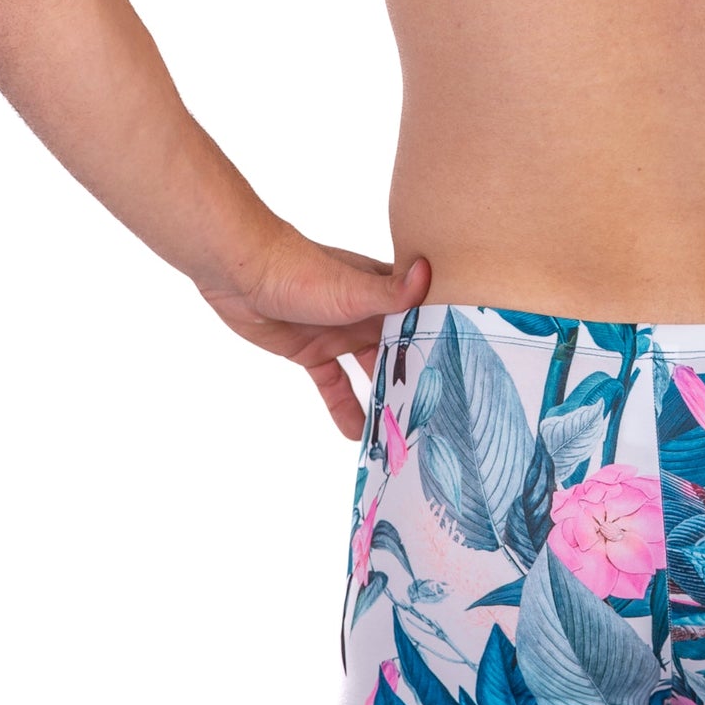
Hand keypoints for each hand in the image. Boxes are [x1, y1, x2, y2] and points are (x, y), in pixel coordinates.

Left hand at [197, 235, 431, 435]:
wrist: (240, 273)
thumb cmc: (299, 270)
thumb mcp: (351, 288)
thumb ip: (390, 291)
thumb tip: (429, 273)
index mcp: (384, 292)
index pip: (422, 319)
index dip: (442, 344)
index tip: (464, 376)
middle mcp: (366, 313)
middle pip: (399, 351)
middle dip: (415, 380)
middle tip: (437, 418)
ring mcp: (339, 333)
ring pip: (370, 372)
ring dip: (383, 399)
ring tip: (403, 433)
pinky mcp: (312, 351)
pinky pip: (334, 385)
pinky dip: (345, 407)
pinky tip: (358, 434)